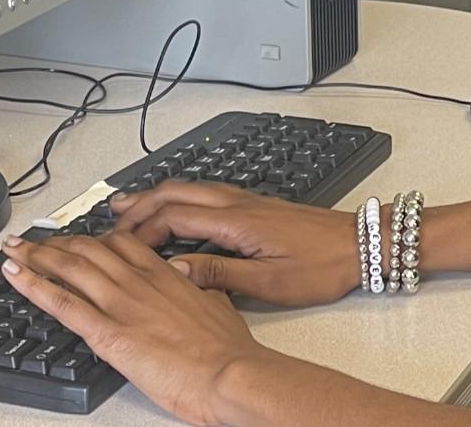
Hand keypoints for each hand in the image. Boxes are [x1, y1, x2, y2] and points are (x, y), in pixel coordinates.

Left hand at [0, 231, 273, 426]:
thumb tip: (198, 286)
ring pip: (69, 268)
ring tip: (14, 250)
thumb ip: (201, 291)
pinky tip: (15, 276)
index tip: (78, 241)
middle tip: (34, 241)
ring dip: (36, 256)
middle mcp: (139, 282)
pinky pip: (61, 303)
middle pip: (87, 250)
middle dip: (56, 243)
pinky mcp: (107, 333)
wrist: (230, 374)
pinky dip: (33, 286)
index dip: (92, 240)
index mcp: (166, 275)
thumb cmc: (229, 351)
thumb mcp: (219, 306)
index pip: (120, 245)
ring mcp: (121, 304)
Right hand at [110, 181, 363, 305]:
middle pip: (175, 194)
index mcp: (236, 222)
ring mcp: (247, 201)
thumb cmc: (322, 265)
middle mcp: (238, 204)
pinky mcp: (256, 205)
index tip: (119, 246)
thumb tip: (176, 270)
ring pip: (190, 189)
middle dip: (139, 205)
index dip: (141, 230)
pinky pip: (205, 194)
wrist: (361, 244)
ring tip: (129, 206)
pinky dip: (179, 198)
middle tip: (109, 220)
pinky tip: (176, 207)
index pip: (173, 218)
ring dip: (157, 196)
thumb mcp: (270, 281)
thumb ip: (220, 274)